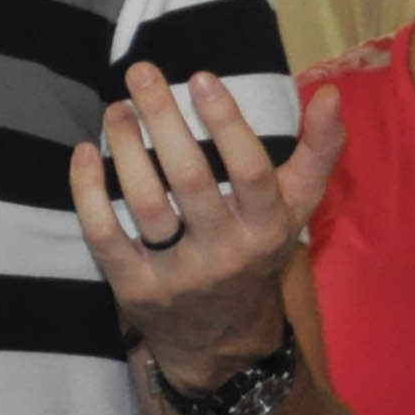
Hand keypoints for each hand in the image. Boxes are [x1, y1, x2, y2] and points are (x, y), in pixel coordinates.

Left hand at [72, 67, 343, 383]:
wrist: (223, 340)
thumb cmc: (257, 251)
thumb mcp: (296, 208)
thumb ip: (318, 151)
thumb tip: (329, 93)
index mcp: (267, 228)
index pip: (250, 170)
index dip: (226, 123)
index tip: (202, 77)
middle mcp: (225, 253)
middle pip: (190, 179)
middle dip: (163, 120)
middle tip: (142, 73)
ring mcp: (177, 273)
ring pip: (144, 203)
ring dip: (125, 148)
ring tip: (116, 109)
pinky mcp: (135, 289)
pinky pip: (104, 236)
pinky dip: (89, 192)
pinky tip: (86, 154)